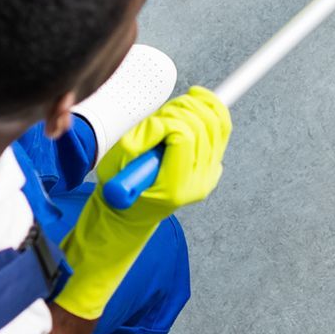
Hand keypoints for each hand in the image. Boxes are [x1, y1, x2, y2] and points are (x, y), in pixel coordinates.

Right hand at [54, 88, 231, 318]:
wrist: (124, 223)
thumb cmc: (114, 198)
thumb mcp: (116, 169)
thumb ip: (141, 143)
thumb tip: (164, 121)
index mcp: (176, 187)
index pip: (183, 133)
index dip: (167, 120)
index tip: (157, 121)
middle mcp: (198, 183)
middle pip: (202, 123)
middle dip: (180, 111)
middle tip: (158, 121)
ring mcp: (207, 178)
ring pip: (215, 122)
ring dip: (193, 110)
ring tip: (168, 121)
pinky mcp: (209, 171)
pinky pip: (220, 129)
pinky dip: (209, 114)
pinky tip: (192, 112)